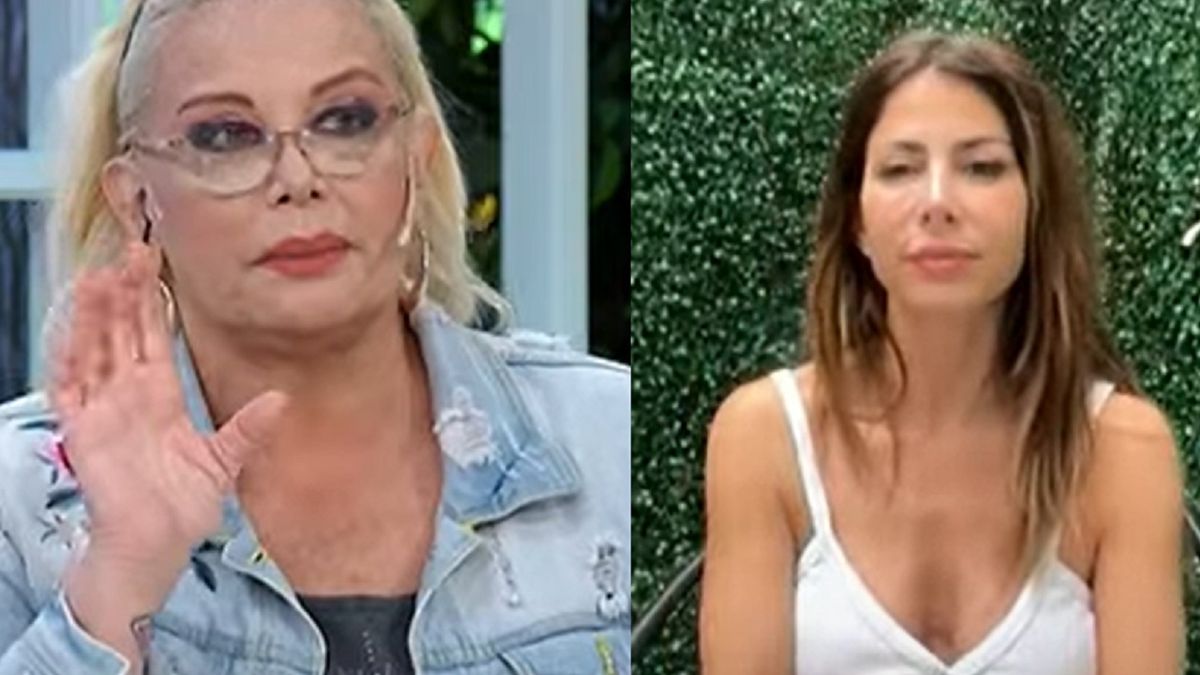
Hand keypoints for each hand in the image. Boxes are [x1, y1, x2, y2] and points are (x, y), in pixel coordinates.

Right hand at [49, 243, 285, 651]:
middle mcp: (128, 395)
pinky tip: (74, 323)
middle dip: (125, 292)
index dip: (151, 301)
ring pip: (94, 348)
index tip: (155, 264)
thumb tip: (282, 399)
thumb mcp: (224, 461)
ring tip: (101, 275)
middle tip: (132, 250)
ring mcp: (102, 409)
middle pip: (122, 331)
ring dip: (95, 313)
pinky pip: (69, 383)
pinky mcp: (80, 430)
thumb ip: (248, 428)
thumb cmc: (182, 506)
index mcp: (161, 396)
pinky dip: (70, 352)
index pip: (153, 336)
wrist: (155, 546)